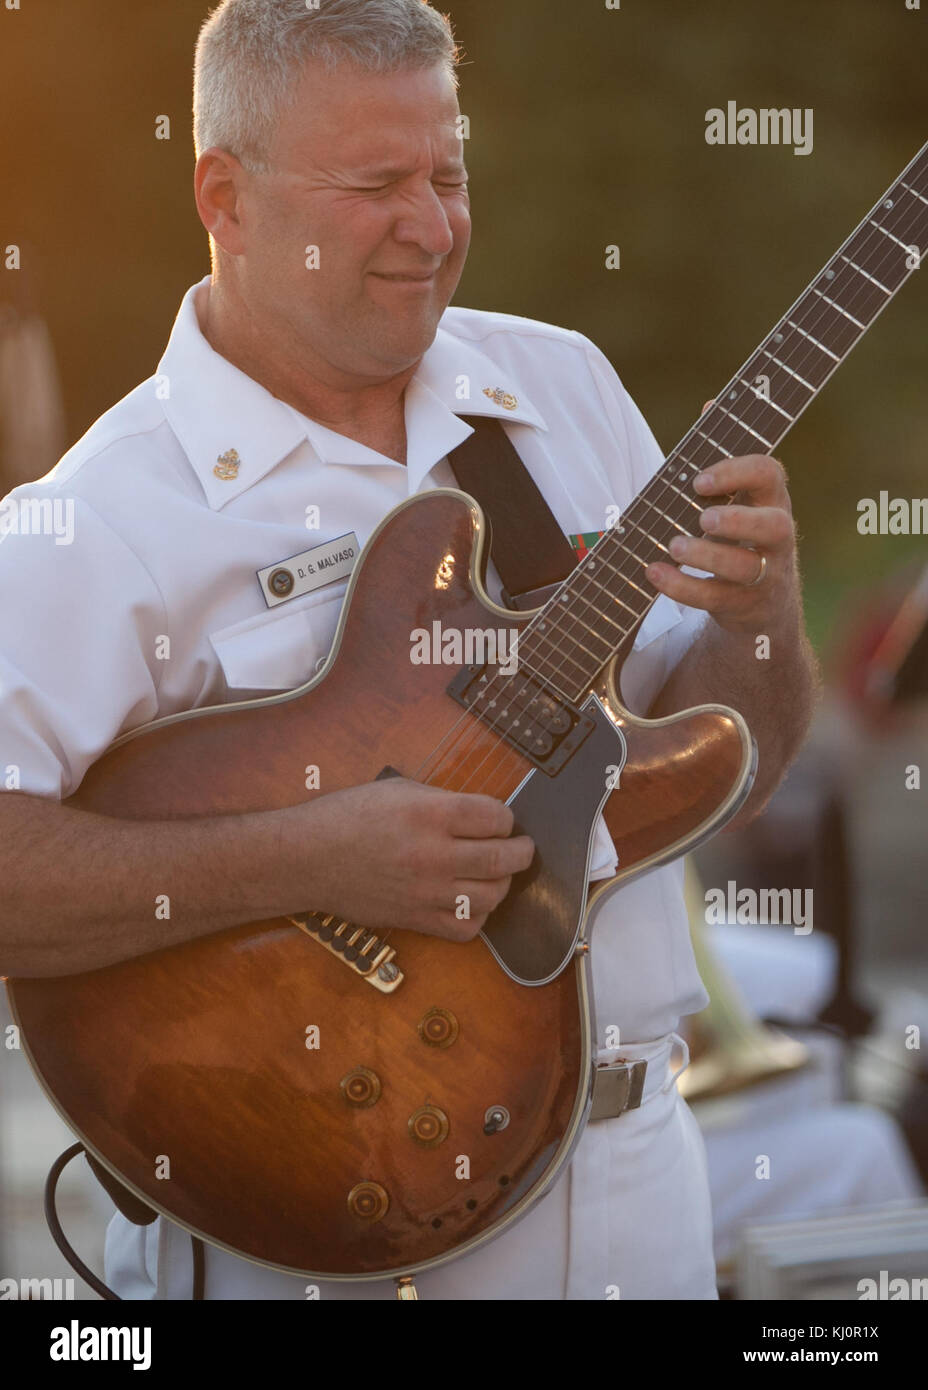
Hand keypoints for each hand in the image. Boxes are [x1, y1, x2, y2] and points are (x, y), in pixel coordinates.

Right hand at [293, 777, 534, 942]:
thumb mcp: (398, 789)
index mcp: (430, 813)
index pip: (495, 816)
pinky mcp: (415, 919)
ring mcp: (425, 891)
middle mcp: (432, 854)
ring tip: (497, 874)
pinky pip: (465, 928)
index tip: (501, 820)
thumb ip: (443, 801)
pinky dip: (478, 916)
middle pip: (502, 858)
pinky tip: (471, 901)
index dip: (506, 817)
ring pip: (491, 896)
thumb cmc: (348, 816)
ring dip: (503, 884)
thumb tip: (481, 815)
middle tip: (520, 847)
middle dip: (520, 851)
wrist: (308, 858)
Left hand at [645, 401, 799, 634]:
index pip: (770, 476)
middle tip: (703, 518)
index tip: (699, 479)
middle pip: (774, 526)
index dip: (736, 473)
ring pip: (745, 568)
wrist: (762, 605)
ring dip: (707, 556)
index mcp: (771, 500)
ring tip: (673, 546)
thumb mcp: (736, 497)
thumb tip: (710, 404)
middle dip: (738, 520)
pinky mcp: (744, 606)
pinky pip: (716, 598)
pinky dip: (683, 587)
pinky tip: (654, 574)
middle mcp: (777, 537)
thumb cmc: (739, 536)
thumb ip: (721, 458)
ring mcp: (764, 575)